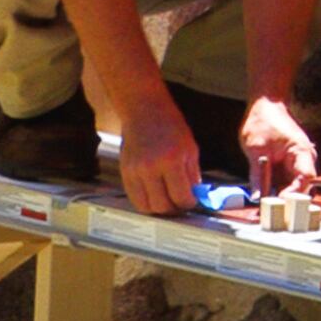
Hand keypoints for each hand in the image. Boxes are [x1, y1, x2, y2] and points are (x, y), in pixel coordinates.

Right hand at [118, 94, 202, 216]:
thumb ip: (192, 175)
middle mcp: (151, 168)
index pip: (181, 197)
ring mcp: (135, 171)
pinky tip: (155, 195)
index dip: (189, 203)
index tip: (192, 201)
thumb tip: (196, 197)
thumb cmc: (172, 127)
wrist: (144, 111)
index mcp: (172, 160)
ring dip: (158, 208)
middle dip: (174, 209)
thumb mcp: (190, 149)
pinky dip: (145, 202)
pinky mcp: (124, 173)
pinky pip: (134, 198)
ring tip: (167, 200)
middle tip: (180, 203)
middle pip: (162, 206)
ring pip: (146, 207)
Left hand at [240, 99, 317, 198]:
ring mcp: (296, 162)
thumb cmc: (263, 121)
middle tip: (270, 212)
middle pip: (301, 186)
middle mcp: (303, 159)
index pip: (305, 179)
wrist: (266, 105)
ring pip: (292, 186)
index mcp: (301, 152)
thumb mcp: (256, 149)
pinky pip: (284, 181)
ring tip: (264, 207)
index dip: (294, 194)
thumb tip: (257, 197)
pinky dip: (275, 189)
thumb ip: (258, 174)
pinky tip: (263, 196)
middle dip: (287, 200)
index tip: (278, 203)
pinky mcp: (287, 164)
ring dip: (279, 196)